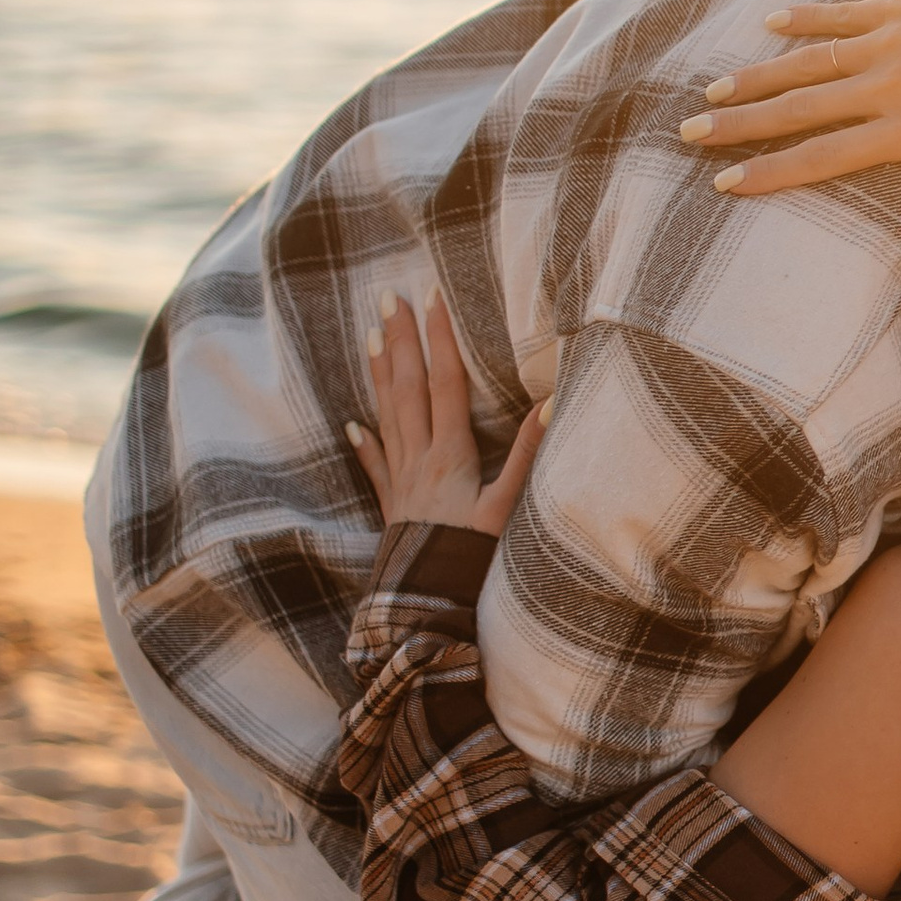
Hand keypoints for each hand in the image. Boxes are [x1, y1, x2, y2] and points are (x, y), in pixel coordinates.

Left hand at [348, 295, 546, 535]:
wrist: (427, 603)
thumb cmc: (471, 557)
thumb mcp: (508, 506)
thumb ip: (527, 454)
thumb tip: (549, 405)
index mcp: (449, 454)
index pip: (443, 383)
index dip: (439, 338)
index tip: (432, 297)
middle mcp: (419, 459)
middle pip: (408, 389)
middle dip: (401, 340)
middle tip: (388, 298)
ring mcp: (401, 480)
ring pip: (387, 416)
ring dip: (380, 374)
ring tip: (372, 335)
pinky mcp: (392, 505)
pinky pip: (375, 466)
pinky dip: (363, 443)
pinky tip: (351, 425)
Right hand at [676, 0, 900, 274]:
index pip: (824, 157)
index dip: (770, 172)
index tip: (726, 183)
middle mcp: (890, 84)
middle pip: (800, 109)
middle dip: (740, 124)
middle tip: (690, 134)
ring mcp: (891, 40)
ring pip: (808, 61)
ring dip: (758, 76)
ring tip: (713, 89)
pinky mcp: (900, 5)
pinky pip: (841, 14)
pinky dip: (804, 19)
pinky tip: (770, 25)